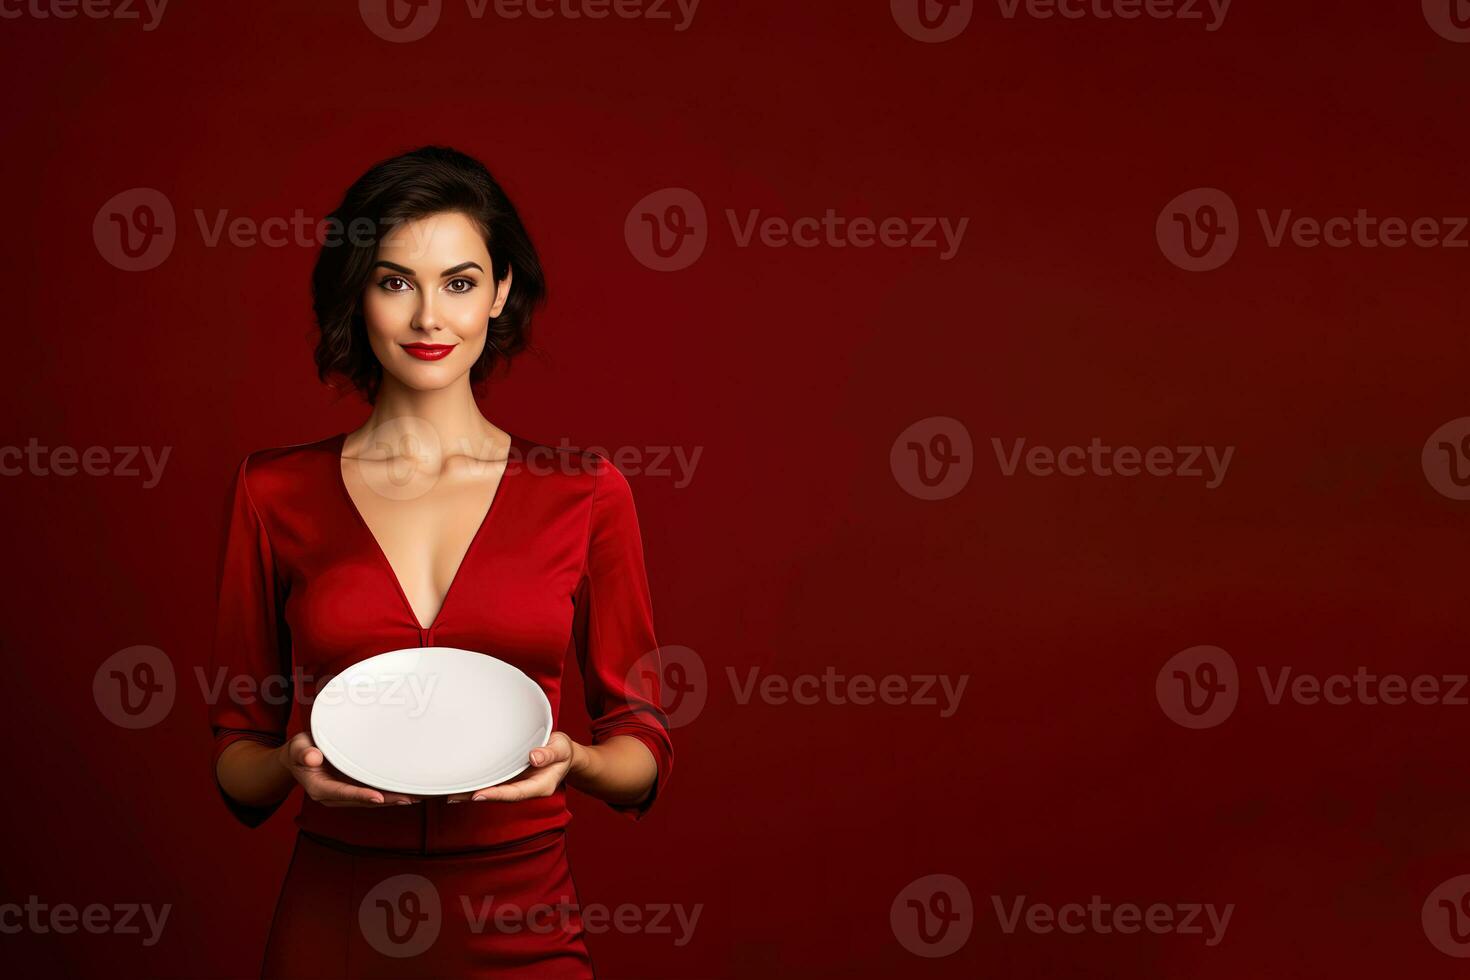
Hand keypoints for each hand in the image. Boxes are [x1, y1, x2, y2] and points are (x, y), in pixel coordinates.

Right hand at [279, 731, 420, 806]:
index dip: (361, 795)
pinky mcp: (355, 787)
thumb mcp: (298, 748)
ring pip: (373, 798)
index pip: (343, 793)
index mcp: (320, 788)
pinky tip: (409, 790)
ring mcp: (347, 793)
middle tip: (410, 798)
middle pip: (364, 799)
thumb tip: (312, 757)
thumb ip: (303, 752)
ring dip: (395, 798)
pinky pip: (375, 791)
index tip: (378, 798)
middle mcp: (336, 795)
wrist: (300, 757)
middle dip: (387, 800)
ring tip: (418, 796)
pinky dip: (391, 791)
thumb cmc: (300, 751)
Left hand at [446, 732, 580, 802]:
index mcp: (539, 786)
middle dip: (475, 796)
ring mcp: (515, 783)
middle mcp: (524, 788)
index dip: (496, 795)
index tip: (478, 796)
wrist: (562, 754)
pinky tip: (460, 782)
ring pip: (491, 789)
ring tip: (448, 792)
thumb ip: (550, 753)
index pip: (515, 793)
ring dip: (471, 790)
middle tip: (452, 796)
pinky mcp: (509, 776)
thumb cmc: (562, 751)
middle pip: (498, 794)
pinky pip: (492, 780)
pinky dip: (476, 781)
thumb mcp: (562, 748)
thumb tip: (534, 757)